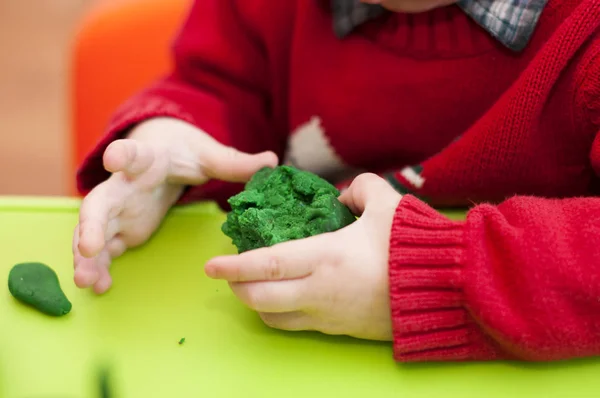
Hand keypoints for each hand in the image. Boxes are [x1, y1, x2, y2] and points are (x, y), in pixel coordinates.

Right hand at [73, 117, 277, 293]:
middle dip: (92, 224)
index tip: (115, 158)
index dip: (123, 155)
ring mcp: (118, 210)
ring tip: (86, 282)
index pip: (133, 154)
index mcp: (148, 160)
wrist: (159, 155)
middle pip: (100, 202)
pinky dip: (99, 267)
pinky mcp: (120, 229)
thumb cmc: (182, 152)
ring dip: (87, 257)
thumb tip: (272, 161)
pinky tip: (100, 288)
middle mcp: (124, 185)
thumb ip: (234, 162)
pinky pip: (104, 250)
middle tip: (89, 246)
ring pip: (94, 232)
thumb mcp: (208, 155)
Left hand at [205, 173, 401, 340]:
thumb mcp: (386, 203)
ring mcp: (329, 316)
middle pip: (261, 299)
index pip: (266, 265)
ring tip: (255, 286)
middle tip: (228, 274)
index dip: (234, 265)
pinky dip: (284, 312)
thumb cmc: (412, 245)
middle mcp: (319, 292)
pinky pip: (301, 325)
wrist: (446, 291)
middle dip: (237, 288)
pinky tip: (291, 297)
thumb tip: (342, 195)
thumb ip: (359, 187)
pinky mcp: (342, 330)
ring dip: (258, 304)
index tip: (210, 265)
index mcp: (325, 258)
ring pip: (276, 319)